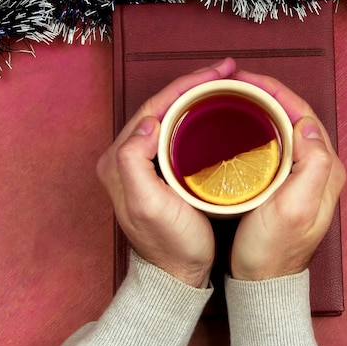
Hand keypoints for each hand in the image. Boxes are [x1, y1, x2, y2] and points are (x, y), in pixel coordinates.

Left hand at [96, 58, 237, 286]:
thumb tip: (148, 121)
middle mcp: (127, 157)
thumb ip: (134, 161)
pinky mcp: (161, 172)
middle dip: (195, 84)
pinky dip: (198, 117)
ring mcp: (145, 164)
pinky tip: (216, 113)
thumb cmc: (168, 244)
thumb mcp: (147, 205)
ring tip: (225, 84)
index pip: (154, 107)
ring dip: (197, 97)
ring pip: (172, 117)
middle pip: (163, 107)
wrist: (177, 274)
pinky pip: (178, 133)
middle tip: (227, 71)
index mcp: (120, 158)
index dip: (187, 85)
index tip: (218, 73)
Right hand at [230, 70, 345, 279]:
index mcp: (325, 169)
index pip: (304, 114)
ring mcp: (305, 176)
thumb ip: (311, 166)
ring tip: (238, 97)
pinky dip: (261, 128)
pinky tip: (242, 128)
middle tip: (237, 84)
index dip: (276, 91)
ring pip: (287, 128)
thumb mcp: (295, 209)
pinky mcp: (289, 184)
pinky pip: (278, 144)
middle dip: (269, 94)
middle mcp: (320, 168)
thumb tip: (308, 126)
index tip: (246, 80)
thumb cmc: (274, 250)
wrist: (264, 281)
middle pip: (297, 116)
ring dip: (265, 108)